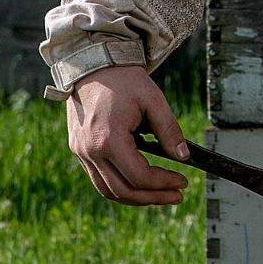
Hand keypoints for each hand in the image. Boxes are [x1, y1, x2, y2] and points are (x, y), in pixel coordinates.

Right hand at [67, 64, 190, 206]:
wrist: (92, 65)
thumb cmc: (124, 80)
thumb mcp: (153, 100)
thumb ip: (169, 130)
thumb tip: (184, 156)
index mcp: (109, 139)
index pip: (139, 176)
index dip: (163, 183)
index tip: (183, 182)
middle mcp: (90, 151)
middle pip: (122, 191)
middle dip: (152, 198)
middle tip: (176, 196)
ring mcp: (81, 152)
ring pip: (107, 191)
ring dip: (135, 197)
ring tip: (160, 194)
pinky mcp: (78, 150)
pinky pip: (99, 179)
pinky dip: (120, 186)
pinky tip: (140, 182)